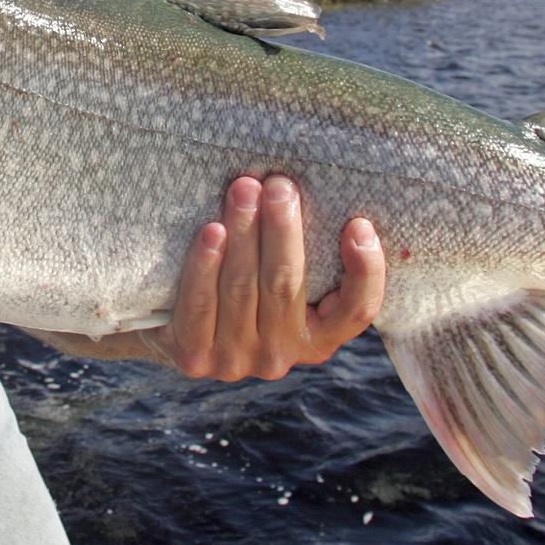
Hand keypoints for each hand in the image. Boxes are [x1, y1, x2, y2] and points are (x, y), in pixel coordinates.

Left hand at [146, 175, 384, 380]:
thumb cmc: (246, 289)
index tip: (359, 225)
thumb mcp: (285, 283)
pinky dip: (205, 264)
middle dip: (283, 228)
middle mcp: (282, 355)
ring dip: (244, 232)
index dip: (365, 272)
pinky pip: (201, 303)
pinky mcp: (195, 356)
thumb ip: (304, 255)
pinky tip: (212, 231)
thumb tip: (309, 189)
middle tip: (279, 185)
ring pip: (242, 287)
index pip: (357, 311)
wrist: (179, 335)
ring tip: (244, 189)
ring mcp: (237, 359)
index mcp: (318, 339)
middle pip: (285, 285)